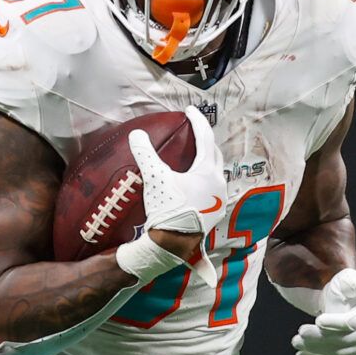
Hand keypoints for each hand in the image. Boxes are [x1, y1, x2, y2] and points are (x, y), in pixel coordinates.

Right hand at [126, 105, 223, 239]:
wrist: (172, 244)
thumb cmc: (166, 209)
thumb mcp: (154, 178)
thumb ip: (146, 154)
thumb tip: (136, 135)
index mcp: (207, 171)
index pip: (205, 138)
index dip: (197, 121)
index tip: (190, 110)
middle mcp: (218, 184)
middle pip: (214, 154)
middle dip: (205, 140)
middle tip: (194, 131)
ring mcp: (219, 200)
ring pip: (215, 172)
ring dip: (207, 161)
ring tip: (195, 156)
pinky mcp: (215, 213)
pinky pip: (213, 188)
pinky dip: (205, 179)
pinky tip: (195, 182)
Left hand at [291, 269, 355, 354]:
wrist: (345, 302)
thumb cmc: (345, 290)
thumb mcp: (348, 280)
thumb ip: (351, 283)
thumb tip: (354, 286)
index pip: (352, 324)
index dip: (334, 323)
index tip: (317, 320)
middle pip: (343, 341)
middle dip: (319, 338)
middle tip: (300, 332)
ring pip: (336, 354)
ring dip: (314, 350)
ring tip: (296, 342)